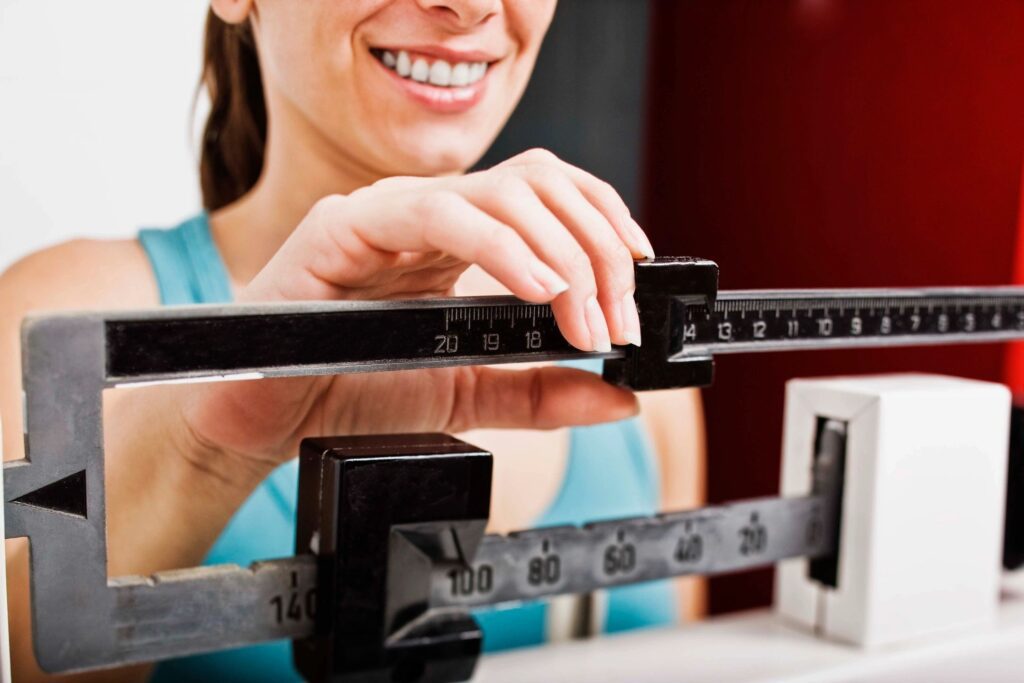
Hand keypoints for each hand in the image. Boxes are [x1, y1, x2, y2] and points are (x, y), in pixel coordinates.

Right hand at [182, 149, 654, 475]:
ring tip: (583, 314)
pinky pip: (431, 213)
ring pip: (497, 190)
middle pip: (537, 185)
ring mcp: (385, 214)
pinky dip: (496, 247)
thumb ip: (538, 393)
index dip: (604, 223)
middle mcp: (429, 216)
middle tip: (617, 315)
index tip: (638, 281)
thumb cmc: (348, 392)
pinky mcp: (342, 229)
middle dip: (595, 245)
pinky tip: (535, 292)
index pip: (549, 197)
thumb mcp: (466, 395)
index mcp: (460, 241)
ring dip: (559, 250)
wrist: (260, 420)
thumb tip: (618, 398)